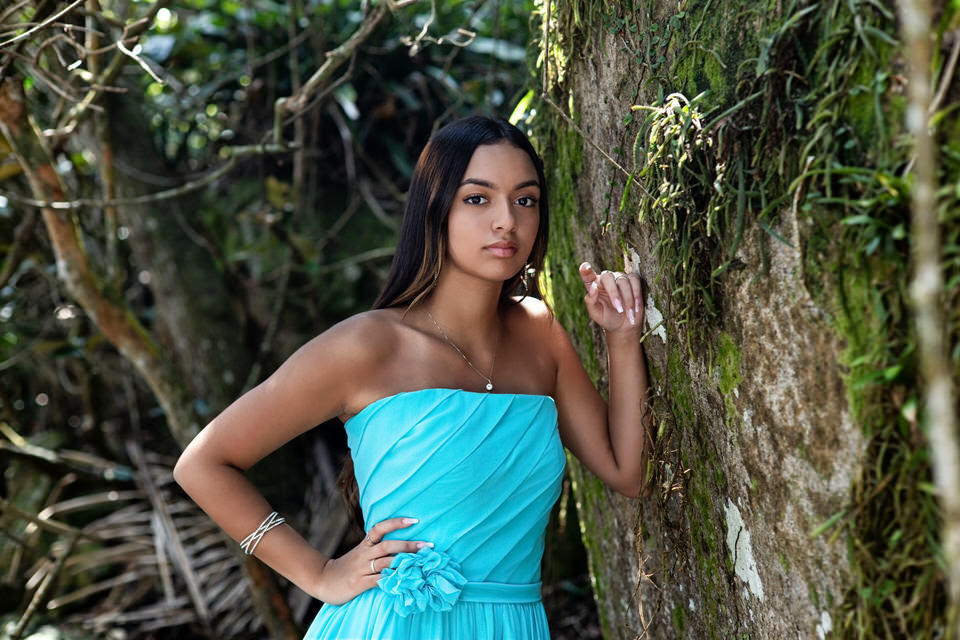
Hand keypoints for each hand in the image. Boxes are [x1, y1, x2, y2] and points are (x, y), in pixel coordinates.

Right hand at [311, 517, 432, 603]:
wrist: (322, 580)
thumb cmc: (346, 567)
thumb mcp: (360, 553)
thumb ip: (376, 549)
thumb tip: (401, 546)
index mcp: (365, 545)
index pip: (380, 528)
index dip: (396, 522)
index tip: (415, 520)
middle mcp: (364, 554)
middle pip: (388, 546)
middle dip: (409, 545)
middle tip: (428, 545)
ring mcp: (361, 569)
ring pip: (385, 563)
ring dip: (404, 562)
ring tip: (422, 564)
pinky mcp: (359, 584)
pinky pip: (378, 581)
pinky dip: (392, 580)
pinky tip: (405, 581)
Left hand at [579, 262, 643, 333]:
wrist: (623, 325)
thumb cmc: (607, 318)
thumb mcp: (596, 314)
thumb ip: (591, 301)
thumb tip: (593, 287)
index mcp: (593, 285)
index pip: (588, 276)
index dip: (586, 270)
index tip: (585, 267)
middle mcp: (605, 279)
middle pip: (608, 277)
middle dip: (614, 294)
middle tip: (619, 309)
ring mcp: (619, 278)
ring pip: (623, 281)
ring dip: (627, 299)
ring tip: (629, 314)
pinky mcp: (632, 280)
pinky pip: (635, 281)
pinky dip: (636, 294)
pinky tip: (636, 307)